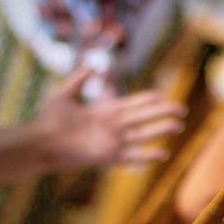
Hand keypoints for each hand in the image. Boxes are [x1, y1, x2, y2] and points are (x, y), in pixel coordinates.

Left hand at [34, 68, 185, 172]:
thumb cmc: (49, 119)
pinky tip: (163, 154)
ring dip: (161, 129)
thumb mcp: (63, 94)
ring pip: (144, 134)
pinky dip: (148, 155)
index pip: (133, 103)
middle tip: (181, 109)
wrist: (41, 143)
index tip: (161, 94)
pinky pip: (133, 156)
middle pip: (144, 116)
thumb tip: (94, 66)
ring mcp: (114, 141)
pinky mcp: (110, 156)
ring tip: (179, 126)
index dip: (148, 99)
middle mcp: (114, 125)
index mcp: (106, 110)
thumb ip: (78, 80)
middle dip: (162, 112)